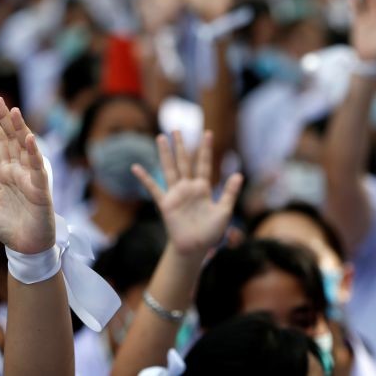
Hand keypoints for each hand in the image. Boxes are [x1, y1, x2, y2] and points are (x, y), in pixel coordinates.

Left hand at [0, 97, 54, 254]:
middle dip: (5, 121)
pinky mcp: (40, 190)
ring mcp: (30, 179)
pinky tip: (29, 138)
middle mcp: (19, 172)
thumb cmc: (8, 227)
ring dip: (20, 130)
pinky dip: (34, 153)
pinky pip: (37, 169)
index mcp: (6, 174)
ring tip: (13, 111)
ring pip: (25, 149)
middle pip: (11, 141)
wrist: (25, 249)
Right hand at [132, 131, 242, 255]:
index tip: (208, 133)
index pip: (204, 164)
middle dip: (181, 145)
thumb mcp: (224, 211)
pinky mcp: (166, 203)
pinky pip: (154, 188)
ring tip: (161, 138)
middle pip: (184, 161)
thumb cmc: (211, 232)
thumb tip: (239, 174)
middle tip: (176, 129)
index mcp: (203, 188)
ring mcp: (176, 194)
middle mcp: (188, 187)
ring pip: (170, 169)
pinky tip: (136, 168)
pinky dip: (144, 178)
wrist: (195, 247)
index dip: (206, 149)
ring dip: (166, 154)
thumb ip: (229, 192)